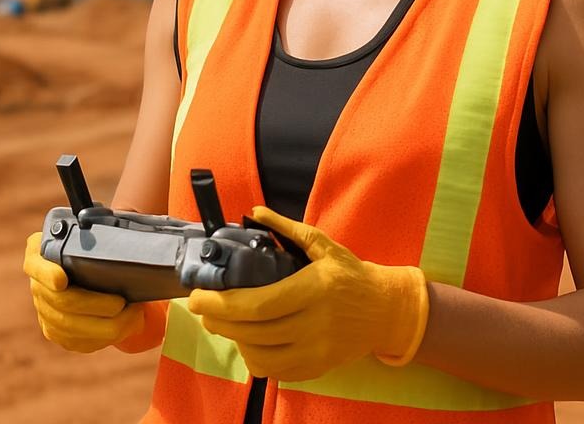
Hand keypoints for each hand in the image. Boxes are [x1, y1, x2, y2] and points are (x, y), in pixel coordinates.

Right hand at [23, 231, 146, 353]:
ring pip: (71, 328)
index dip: (46, 273)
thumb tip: (107, 227)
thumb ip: (92, 226)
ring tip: (134, 315)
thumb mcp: (91, 229)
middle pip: (61, 302)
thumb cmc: (94, 243)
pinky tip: (126, 327)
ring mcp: (44, 311)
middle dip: (95, 305)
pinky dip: (104, 337)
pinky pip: (78, 342)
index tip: (62, 279)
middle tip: (122, 302)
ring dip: (105, 326)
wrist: (90, 267)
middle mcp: (37, 285)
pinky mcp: (56, 332)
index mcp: (39, 254)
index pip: (35, 264)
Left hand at [185, 206, 427, 381]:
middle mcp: (315, 325)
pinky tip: (246, 341)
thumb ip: (288, 229)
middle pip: (254, 332)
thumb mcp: (323, 244)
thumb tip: (255, 211)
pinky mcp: (317, 368)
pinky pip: (276, 372)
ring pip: (261, 356)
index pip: (259, 305)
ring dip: (233, 340)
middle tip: (200, 310)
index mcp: (314, 290)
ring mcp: (316, 352)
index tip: (197, 298)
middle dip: (218, 322)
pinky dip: (254, 359)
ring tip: (220, 323)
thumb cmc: (350, 273)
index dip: (222, 304)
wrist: (386, 310)